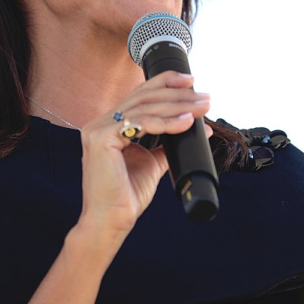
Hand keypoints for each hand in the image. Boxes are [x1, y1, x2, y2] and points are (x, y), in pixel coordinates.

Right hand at [78, 71, 212, 235]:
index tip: (191, 83)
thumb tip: (192, 127)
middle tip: (204, 97)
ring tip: (201, 108)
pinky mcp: (101, 138)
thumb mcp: (151, 163)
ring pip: (145, 107)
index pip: (139, 95)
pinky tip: (186, 122)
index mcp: (109, 126)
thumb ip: (165, 145)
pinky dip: (168, 122)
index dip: (165, 83)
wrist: (111, 220)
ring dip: (178, 106)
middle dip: (177, 94)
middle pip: (144, 97)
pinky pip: (142, 124)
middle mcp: (100, 123)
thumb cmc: (125, 196)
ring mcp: (98, 129)